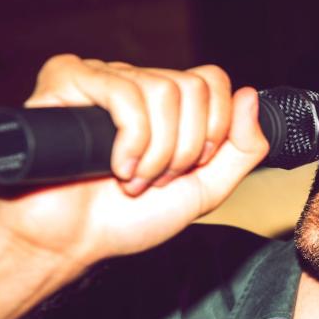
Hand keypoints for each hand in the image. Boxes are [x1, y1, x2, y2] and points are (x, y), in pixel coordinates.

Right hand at [0, 55, 267, 318]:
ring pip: (164, 90)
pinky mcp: (67, 79)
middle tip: (158, 178)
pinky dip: (132, 142)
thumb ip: (241, 149)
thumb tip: (251, 96)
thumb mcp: (205, 188)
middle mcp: (136, 82)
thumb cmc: (129, 217)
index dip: (213, 129)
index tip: (189, 167)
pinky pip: (124, 93)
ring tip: (134, 178)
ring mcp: (102, 78)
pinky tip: (116, 167)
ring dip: (157, 152)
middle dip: (185, 147)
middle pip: (193, 87)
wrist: (73, 241)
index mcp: (166, 103)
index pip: (212, 80)